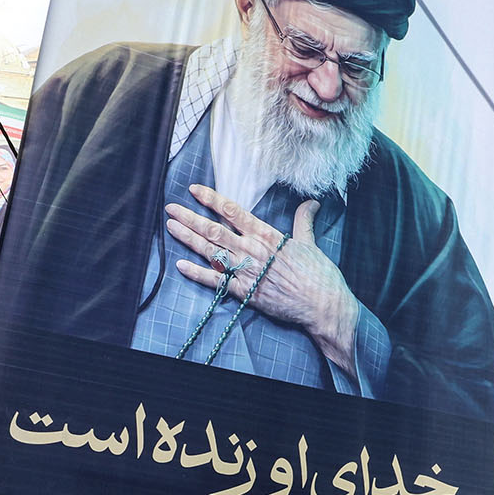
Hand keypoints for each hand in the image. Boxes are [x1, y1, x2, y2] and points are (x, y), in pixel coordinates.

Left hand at [166, 185, 359, 375]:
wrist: (322, 305)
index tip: (195, 189)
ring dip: (189, 239)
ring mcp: (247, 272)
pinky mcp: (246, 293)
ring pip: (211, 251)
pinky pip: (216, 282)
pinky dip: (198, 274)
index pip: (233, 212)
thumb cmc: (318, 275)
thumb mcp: (310, 243)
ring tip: (171, 227)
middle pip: (214, 230)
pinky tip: (181, 266)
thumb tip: (311, 203)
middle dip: (190, 218)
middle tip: (171, 208)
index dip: (211, 199)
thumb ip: (304, 221)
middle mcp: (252, 250)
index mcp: (266, 235)